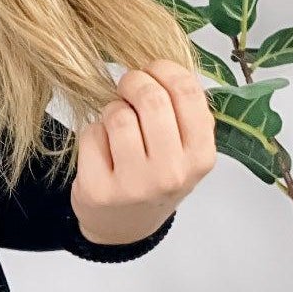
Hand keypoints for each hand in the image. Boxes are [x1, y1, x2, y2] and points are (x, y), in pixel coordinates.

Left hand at [69, 60, 216, 246]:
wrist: (125, 226)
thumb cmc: (156, 176)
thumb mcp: (185, 151)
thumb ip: (183, 112)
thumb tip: (161, 65)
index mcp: (200, 157)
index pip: (188, 93)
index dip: (165, 69)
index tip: (152, 69)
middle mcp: (172, 173)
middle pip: (152, 99)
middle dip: (134, 82)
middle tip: (127, 86)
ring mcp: (135, 185)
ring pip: (118, 115)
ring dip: (113, 109)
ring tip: (117, 123)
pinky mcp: (100, 190)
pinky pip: (92, 134)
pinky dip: (93, 132)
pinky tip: (102, 149)